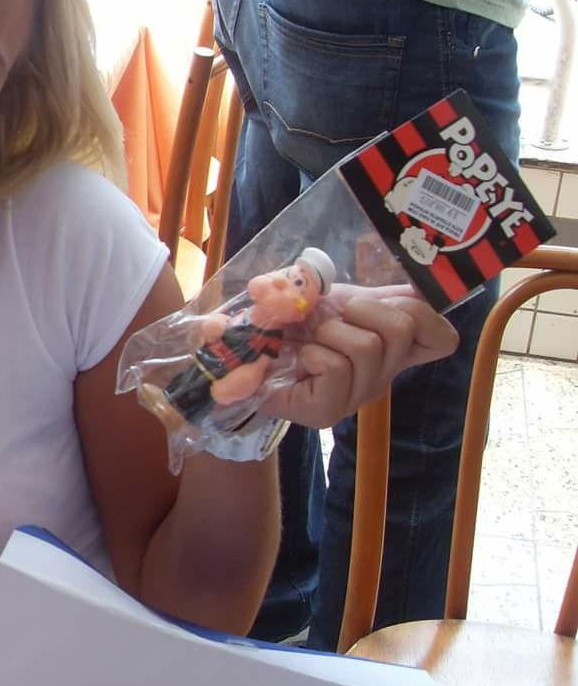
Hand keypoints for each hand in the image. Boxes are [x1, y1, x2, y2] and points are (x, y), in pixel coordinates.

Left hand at [260, 286, 457, 427]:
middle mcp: (382, 375)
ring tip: (313, 340)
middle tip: (336, 319)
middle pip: (403, 327)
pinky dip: (314, 352)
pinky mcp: (326, 411)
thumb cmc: (290, 326)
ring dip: (331, 331)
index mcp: (390, 347)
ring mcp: (356, 396)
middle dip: (363, 309)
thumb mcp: (321, 294)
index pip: (442, 339)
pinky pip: (337, 368)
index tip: (388, 304)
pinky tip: (301, 359)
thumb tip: (347, 274)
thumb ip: (340, 281)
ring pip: (368, 347)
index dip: (425, 315)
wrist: (244, 357)